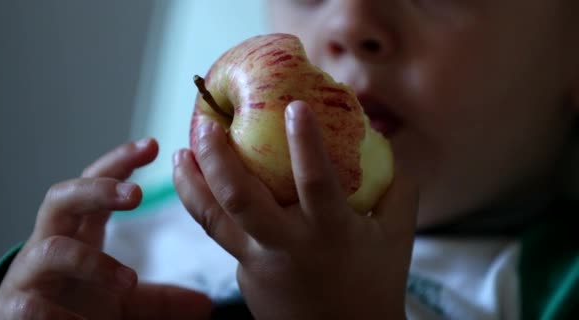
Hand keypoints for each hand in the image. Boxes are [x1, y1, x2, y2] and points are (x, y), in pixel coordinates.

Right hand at [0, 138, 211, 319]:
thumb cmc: (77, 307)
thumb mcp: (124, 302)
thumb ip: (160, 299)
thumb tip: (207, 305)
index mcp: (78, 232)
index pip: (97, 184)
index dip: (120, 162)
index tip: (153, 144)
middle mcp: (50, 243)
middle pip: (63, 198)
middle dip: (98, 191)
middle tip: (136, 194)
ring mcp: (30, 274)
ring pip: (51, 250)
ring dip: (92, 263)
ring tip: (128, 281)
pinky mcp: (15, 308)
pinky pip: (31, 304)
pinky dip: (58, 313)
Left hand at [174, 101, 417, 319]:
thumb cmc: (374, 284)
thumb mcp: (397, 237)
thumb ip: (397, 191)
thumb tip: (386, 145)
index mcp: (331, 232)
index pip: (317, 183)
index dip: (306, 144)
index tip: (294, 107)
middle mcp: (288, 245)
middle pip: (241, 200)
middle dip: (218, 159)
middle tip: (206, 125)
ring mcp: (259, 263)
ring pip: (214, 220)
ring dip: (192, 184)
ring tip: (180, 154)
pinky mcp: (244, 275)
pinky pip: (222, 236)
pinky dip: (208, 207)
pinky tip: (203, 186)